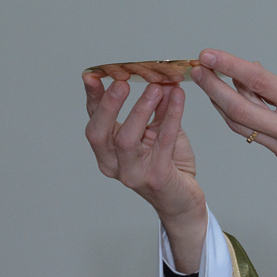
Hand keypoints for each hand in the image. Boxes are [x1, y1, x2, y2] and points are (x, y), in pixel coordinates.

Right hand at [83, 74, 206, 271]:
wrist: (183, 200)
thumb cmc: (168, 165)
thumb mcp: (159, 131)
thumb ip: (157, 108)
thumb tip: (160, 80)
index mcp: (107, 151)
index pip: (94, 121)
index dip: (93, 98)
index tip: (92, 75)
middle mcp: (113, 164)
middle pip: (99, 133)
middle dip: (108, 105)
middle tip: (121, 82)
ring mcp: (132, 174)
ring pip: (126, 140)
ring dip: (140, 110)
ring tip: (155, 87)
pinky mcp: (156, 178)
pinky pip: (162, 143)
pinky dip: (170, 117)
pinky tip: (177, 99)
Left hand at [190, 50, 276, 206]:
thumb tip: (261, 81)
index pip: (258, 81)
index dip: (229, 66)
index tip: (210, 55)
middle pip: (237, 108)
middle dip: (212, 87)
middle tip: (198, 71)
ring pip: (242, 126)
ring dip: (223, 105)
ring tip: (213, 87)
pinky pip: (258, 138)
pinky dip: (247, 119)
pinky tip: (244, 106)